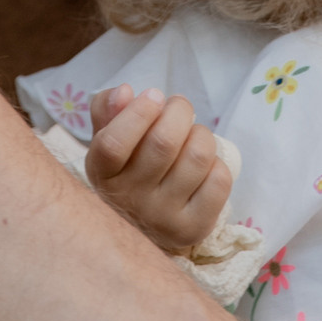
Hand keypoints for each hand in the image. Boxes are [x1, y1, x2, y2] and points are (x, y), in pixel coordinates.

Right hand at [85, 84, 234, 256]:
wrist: (141, 226)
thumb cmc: (127, 171)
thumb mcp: (109, 139)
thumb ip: (108, 109)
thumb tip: (125, 91)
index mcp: (102, 175)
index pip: (113, 144)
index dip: (138, 112)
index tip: (154, 95)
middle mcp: (129, 200)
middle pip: (163, 142)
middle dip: (179, 111)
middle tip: (178, 109)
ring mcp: (162, 219)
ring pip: (197, 156)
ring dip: (201, 135)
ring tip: (192, 138)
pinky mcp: (193, 229)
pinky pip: (219, 180)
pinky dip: (217, 163)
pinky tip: (203, 168)